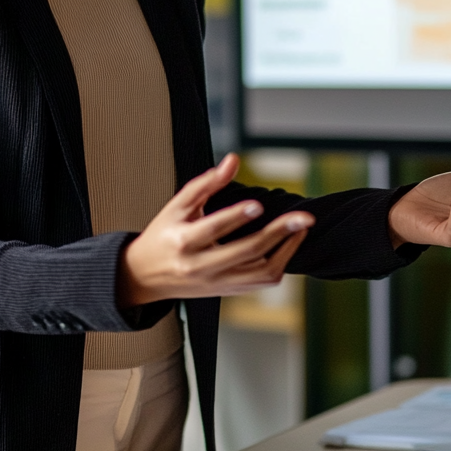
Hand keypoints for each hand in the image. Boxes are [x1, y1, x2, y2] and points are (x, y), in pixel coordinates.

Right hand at [119, 154, 313, 306]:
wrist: (148, 275)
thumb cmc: (163, 235)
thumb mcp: (177, 206)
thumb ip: (206, 182)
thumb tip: (233, 161)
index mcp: (184, 241)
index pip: (213, 228)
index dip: (236, 216)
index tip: (258, 204)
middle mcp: (202, 266)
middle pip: (247, 251)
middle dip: (278, 233)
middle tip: (302, 218)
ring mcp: (218, 282)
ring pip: (260, 272)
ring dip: (286, 250)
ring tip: (300, 229)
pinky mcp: (229, 290)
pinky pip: (262, 281)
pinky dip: (279, 262)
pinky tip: (287, 245)